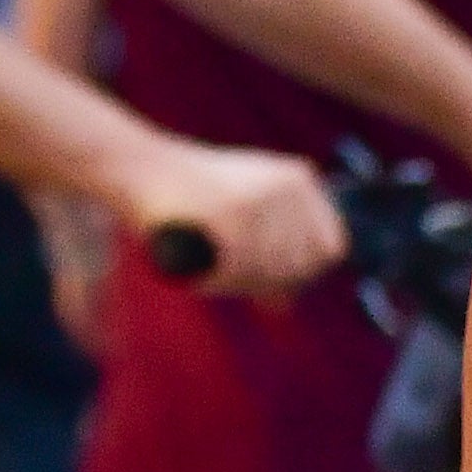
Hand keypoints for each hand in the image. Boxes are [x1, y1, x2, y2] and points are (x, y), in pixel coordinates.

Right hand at [119, 136, 347, 298]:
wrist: (140, 167)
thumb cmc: (190, 195)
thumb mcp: (245, 211)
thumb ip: (275, 252)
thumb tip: (286, 305)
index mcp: (301, 178)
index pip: (331, 250)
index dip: (300, 270)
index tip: (263, 265)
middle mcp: (290, 187)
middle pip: (300, 268)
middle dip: (264, 277)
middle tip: (223, 259)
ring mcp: (264, 203)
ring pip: (271, 276)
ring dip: (237, 279)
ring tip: (208, 254)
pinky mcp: (235, 219)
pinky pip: (240, 276)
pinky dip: (218, 279)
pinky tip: (199, 260)